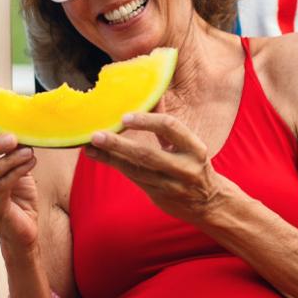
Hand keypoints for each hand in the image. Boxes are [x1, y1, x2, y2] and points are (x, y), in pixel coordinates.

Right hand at [0, 117, 39, 256]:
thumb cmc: (19, 199)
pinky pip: (3, 185)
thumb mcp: (14, 170)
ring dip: (9, 159)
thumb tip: (22, 129)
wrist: (24, 231)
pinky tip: (31, 161)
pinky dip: (17, 171)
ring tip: (28, 150)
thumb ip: (12, 153)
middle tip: (12, 136)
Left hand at [84, 113, 232, 222]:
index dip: (147, 121)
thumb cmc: (193, 164)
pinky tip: (97, 156)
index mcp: (195, 148)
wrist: (209, 203)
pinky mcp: (159, 195)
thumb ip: (167, 124)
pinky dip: (114, 165)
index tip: (125, 117)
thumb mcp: (188, 144)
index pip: (170, 128)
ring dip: (110, 157)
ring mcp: (171, 185)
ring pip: (136, 170)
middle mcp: (185, 168)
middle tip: (97, 135)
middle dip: (119, 144)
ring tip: (89, 146)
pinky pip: (133, 178)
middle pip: (147, 154)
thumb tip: (152, 94)